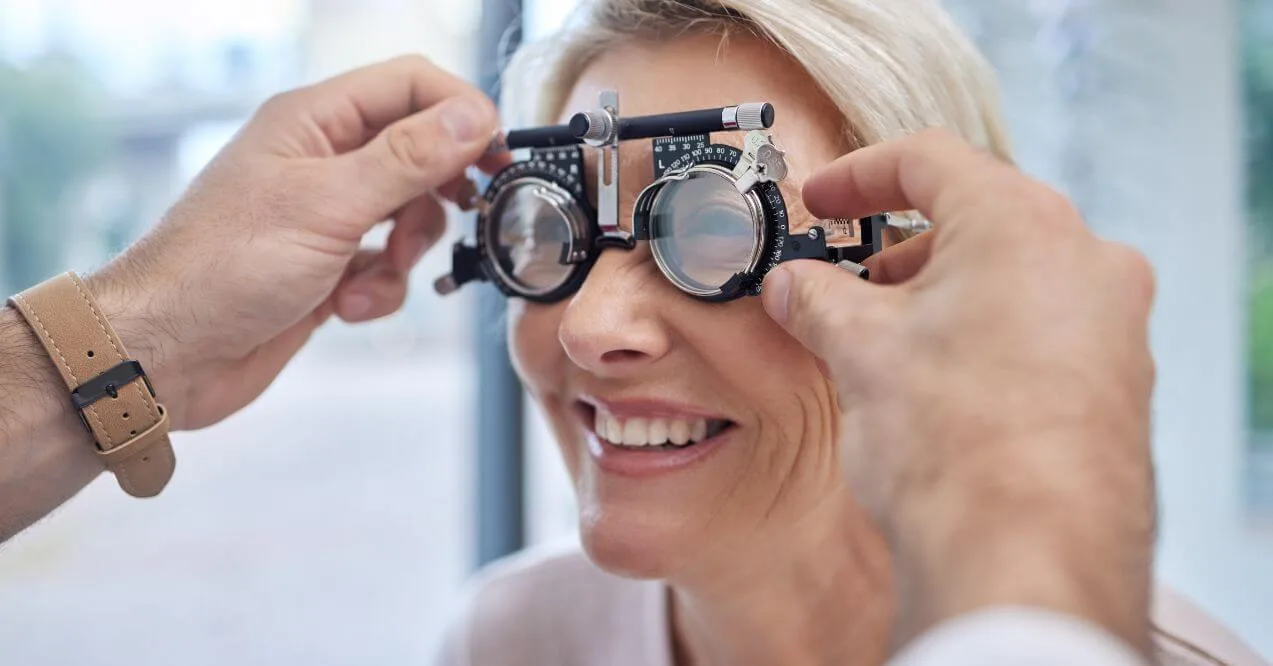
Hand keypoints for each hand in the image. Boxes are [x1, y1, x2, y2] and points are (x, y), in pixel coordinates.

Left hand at [88, 56, 499, 429]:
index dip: (460, 111)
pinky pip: (385, 266)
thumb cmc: (221, 269)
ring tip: (375, 273)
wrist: (167, 353)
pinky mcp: (327, 267)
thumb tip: (470, 118)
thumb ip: (407, 160)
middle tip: (455, 216)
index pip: (409, 85)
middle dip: (437, 193)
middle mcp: (321, 160)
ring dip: (406, 251)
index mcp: (314, 121)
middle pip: (419, 152)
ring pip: (408, 216)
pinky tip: (346, 305)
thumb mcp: (329, 204)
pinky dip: (379, 289)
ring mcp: (325, 215)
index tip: (494, 153)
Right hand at [761, 130, 1157, 654]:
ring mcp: (1113, 324)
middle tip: (848, 284)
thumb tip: (792, 286)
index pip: (928, 161)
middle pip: (977, 220)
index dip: (858, 176)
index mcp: (1021, 222)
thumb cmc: (953, 442)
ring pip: (1014, 278)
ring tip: (888, 344)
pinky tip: (941, 387)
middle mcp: (1086, 259)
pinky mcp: (1119, 383)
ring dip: (943, 296)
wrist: (1027, 554)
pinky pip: (1044, 331)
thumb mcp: (857, 350)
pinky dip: (986, 337)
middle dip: (900, 250)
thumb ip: (816, 299)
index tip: (822, 201)